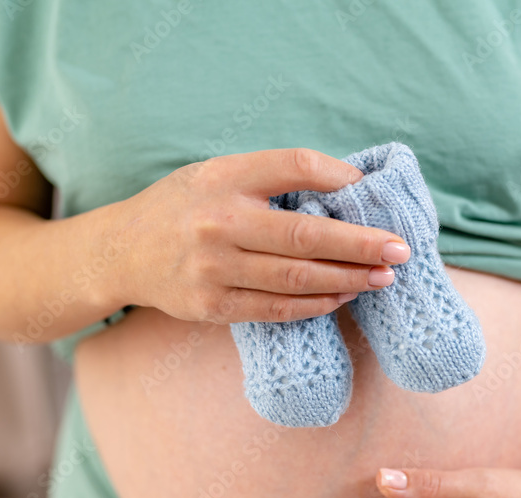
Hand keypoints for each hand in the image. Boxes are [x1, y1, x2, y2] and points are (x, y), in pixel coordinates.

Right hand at [121, 148, 411, 322]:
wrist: (120, 251)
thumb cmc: (182, 206)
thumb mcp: (217, 172)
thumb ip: (270, 176)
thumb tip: (345, 188)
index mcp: (224, 177)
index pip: (294, 166)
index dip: (339, 177)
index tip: (370, 190)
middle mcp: (218, 222)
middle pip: (306, 234)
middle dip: (361, 244)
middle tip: (400, 250)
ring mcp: (213, 268)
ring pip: (297, 278)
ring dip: (347, 279)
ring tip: (382, 277)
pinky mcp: (211, 306)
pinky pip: (276, 308)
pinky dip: (316, 304)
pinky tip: (342, 297)